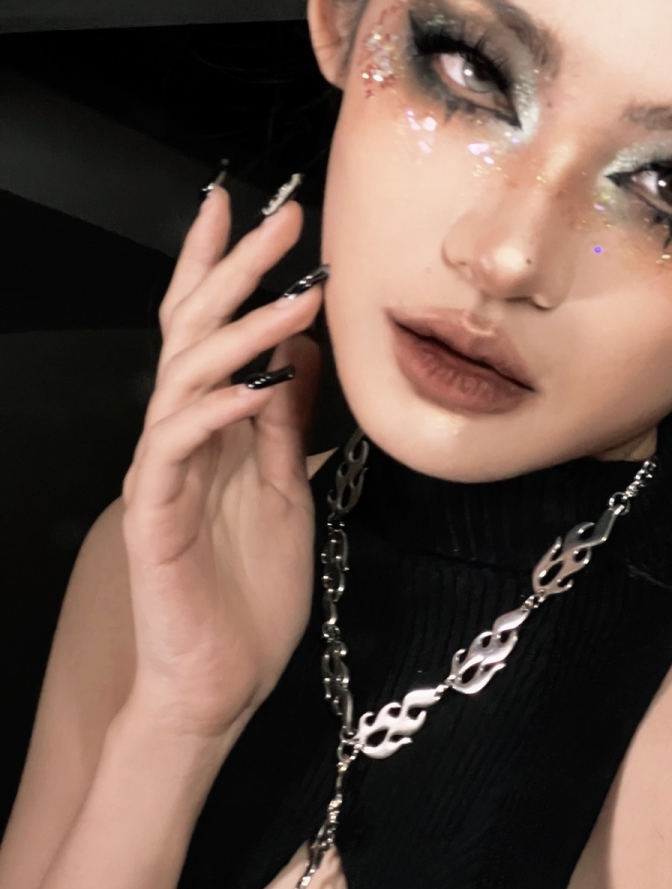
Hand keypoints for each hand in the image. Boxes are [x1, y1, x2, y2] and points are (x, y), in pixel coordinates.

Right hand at [120, 187, 323, 743]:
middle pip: (193, 332)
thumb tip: (298, 351)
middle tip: (281, 218)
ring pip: (185, 377)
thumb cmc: (249, 590)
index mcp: (213, 424)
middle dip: (234, 269)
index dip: (220, 266)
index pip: (209, 328)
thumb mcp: (286, 487)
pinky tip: (257, 387)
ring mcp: (163, 472)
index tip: (246, 206)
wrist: (219, 682)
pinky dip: (215, 410)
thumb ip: (284, 421)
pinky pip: (175, 448)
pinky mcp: (154, 516)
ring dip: (243, 331)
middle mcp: (181, 436)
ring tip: (299, 297)